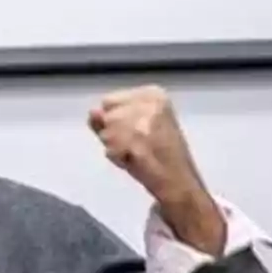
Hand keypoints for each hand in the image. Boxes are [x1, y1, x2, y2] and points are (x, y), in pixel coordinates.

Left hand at [88, 84, 225, 254]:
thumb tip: (92, 112)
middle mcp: (151, 102)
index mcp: (153, 93)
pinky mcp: (139, 140)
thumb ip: (108, 118)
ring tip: (137, 152)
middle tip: (137, 145)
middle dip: (114, 134)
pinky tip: (136, 160)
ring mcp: (145, 121)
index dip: (115, 121)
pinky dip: (118, 158)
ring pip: (106, 133)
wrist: (179, 179)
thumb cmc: (157, 153)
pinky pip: (109, 149)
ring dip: (115, 147)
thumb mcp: (132, 127)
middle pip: (106, 116)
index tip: (137, 132)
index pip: (108, 101)